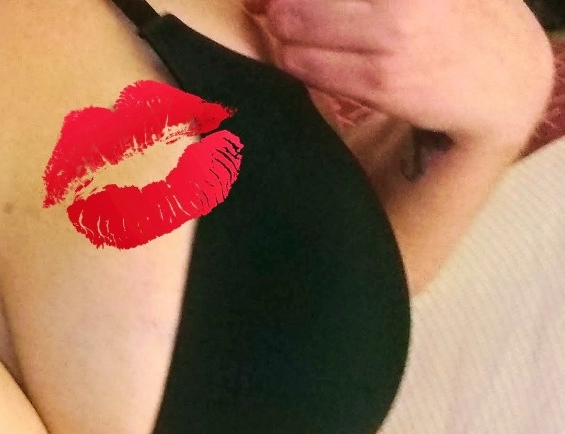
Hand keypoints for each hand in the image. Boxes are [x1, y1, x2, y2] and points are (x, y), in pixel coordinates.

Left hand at [243, 0, 554, 150]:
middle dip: (281, 6)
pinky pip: (310, 68)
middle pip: (298, 0)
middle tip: (277, 12)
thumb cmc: (458, 19)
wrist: (503, 82)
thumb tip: (285, 1)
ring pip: (295, 29)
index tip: (272, 2)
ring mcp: (392, 36)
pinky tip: (302, 58)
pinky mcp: (381, 81)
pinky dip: (295, 61)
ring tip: (291, 35)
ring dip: (283, 35)